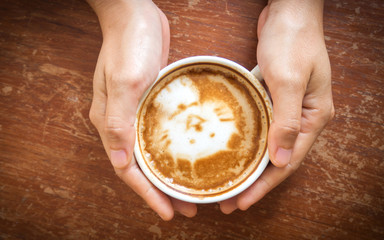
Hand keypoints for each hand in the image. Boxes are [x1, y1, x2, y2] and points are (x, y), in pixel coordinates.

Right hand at [87, 0, 196, 219]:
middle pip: (141, 167)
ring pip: (151, 154)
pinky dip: (171, 152)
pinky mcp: (149, 102)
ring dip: (168, 175)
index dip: (147, 194)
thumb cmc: (129, 44)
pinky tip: (188, 156)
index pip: (128, 170)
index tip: (168, 212)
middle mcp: (121, 122)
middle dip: (161, 191)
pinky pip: (159, 136)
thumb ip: (119, 122)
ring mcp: (135, 112)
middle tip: (187, 207)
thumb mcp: (125, 81)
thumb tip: (122, 163)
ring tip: (190, 190)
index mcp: (111, 122)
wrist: (134, 14)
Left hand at [220, 0, 333, 212]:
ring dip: (251, 164)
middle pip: (279, 158)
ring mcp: (291, 107)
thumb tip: (281, 160)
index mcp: (314, 117)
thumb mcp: (288, 81)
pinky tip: (233, 150)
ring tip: (229, 181)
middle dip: (256, 181)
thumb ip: (287, 121)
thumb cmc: (292, 40)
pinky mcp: (277, 97)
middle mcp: (304, 117)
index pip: (289, 161)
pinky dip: (249, 141)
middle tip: (231, 199)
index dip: (265, 184)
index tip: (242, 201)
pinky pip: (263, 126)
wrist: (288, 10)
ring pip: (269, 144)